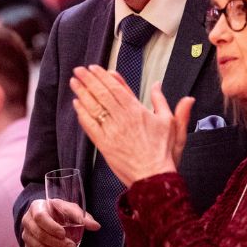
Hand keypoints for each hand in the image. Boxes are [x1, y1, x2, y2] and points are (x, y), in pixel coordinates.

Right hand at [21, 199, 98, 246]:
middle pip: (40, 235)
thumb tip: (96, 226)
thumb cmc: (59, 212)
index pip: (40, 217)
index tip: (64, 234)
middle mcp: (28, 221)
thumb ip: (81, 216)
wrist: (47, 218)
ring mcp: (26, 236)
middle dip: (58, 244)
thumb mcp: (70, 209)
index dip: (51, 227)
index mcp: (37, 207)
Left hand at [71, 65, 193, 185]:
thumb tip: (159, 84)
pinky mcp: (104, 144)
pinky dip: (82, 114)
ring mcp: (112, 131)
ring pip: (94, 107)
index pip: (117, 88)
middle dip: (89, 80)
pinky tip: (76, 105)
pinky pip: (90, 126)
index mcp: (137, 110)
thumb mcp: (172, 124)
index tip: (95, 68)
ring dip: (82, 93)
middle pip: (102, 94)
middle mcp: (123, 118)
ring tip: (74, 82)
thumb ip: (164, 101)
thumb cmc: (164, 152)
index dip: (104, 77)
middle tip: (79, 70)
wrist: (154, 177)